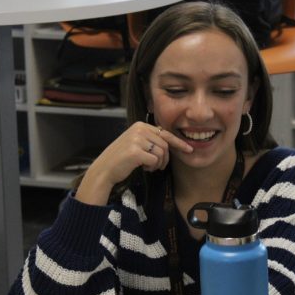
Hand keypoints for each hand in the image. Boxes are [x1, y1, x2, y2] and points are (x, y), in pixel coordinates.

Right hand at [76, 122, 192, 204]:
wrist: (105, 169)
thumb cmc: (122, 159)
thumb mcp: (136, 143)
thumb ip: (150, 140)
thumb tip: (171, 143)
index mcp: (140, 125)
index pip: (165, 133)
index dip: (178, 142)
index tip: (189, 149)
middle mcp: (139, 129)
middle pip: (165, 144)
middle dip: (165, 158)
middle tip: (158, 167)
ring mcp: (136, 139)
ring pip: (161, 153)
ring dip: (158, 164)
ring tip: (148, 167)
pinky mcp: (135, 151)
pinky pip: (155, 160)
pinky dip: (152, 167)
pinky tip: (143, 168)